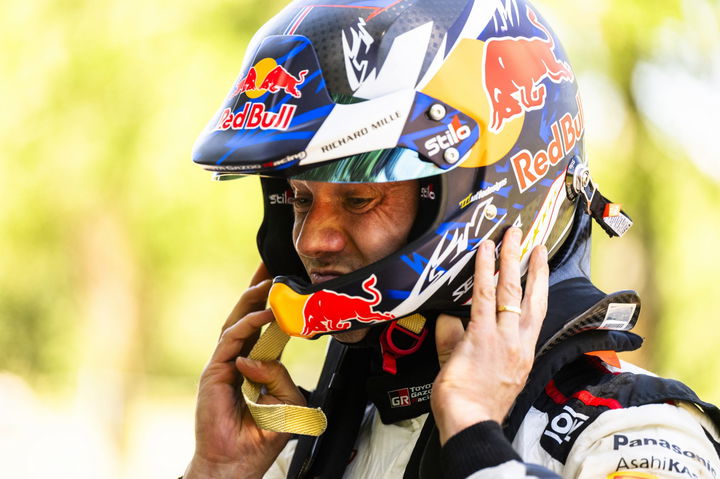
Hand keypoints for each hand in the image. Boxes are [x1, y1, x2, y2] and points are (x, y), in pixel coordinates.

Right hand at [184, 264, 306, 478]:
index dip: (275, 304)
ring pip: (237, 322)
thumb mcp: (287, 403)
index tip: (287, 282)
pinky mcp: (214, 373)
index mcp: (256, 365)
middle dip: (260, 290)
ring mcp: (224, 364)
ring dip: (253, 300)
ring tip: (270, 282)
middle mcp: (238, 360)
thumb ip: (281, 377)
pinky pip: (232, 341)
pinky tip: (264, 314)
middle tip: (274, 268)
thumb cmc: (260, 436)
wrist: (236, 462)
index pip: (266, 327)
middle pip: (248, 316)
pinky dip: (248, 325)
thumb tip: (259, 358)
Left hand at [432, 227, 548, 444]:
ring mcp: (503, 338)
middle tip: (533, 240)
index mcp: (522, 353)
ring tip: (512, 234)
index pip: (534, 313)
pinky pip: (484, 296)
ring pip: (510, 290)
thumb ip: (462, 339)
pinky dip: (485, 271)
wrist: (470, 423)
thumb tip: (450, 317)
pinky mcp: (482, 336)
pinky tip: (485, 252)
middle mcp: (519, 342)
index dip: (539, 286)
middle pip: (531, 296)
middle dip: (533, 265)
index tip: (541, 266)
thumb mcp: (475, 369)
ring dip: (511, 259)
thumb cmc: (474, 405)